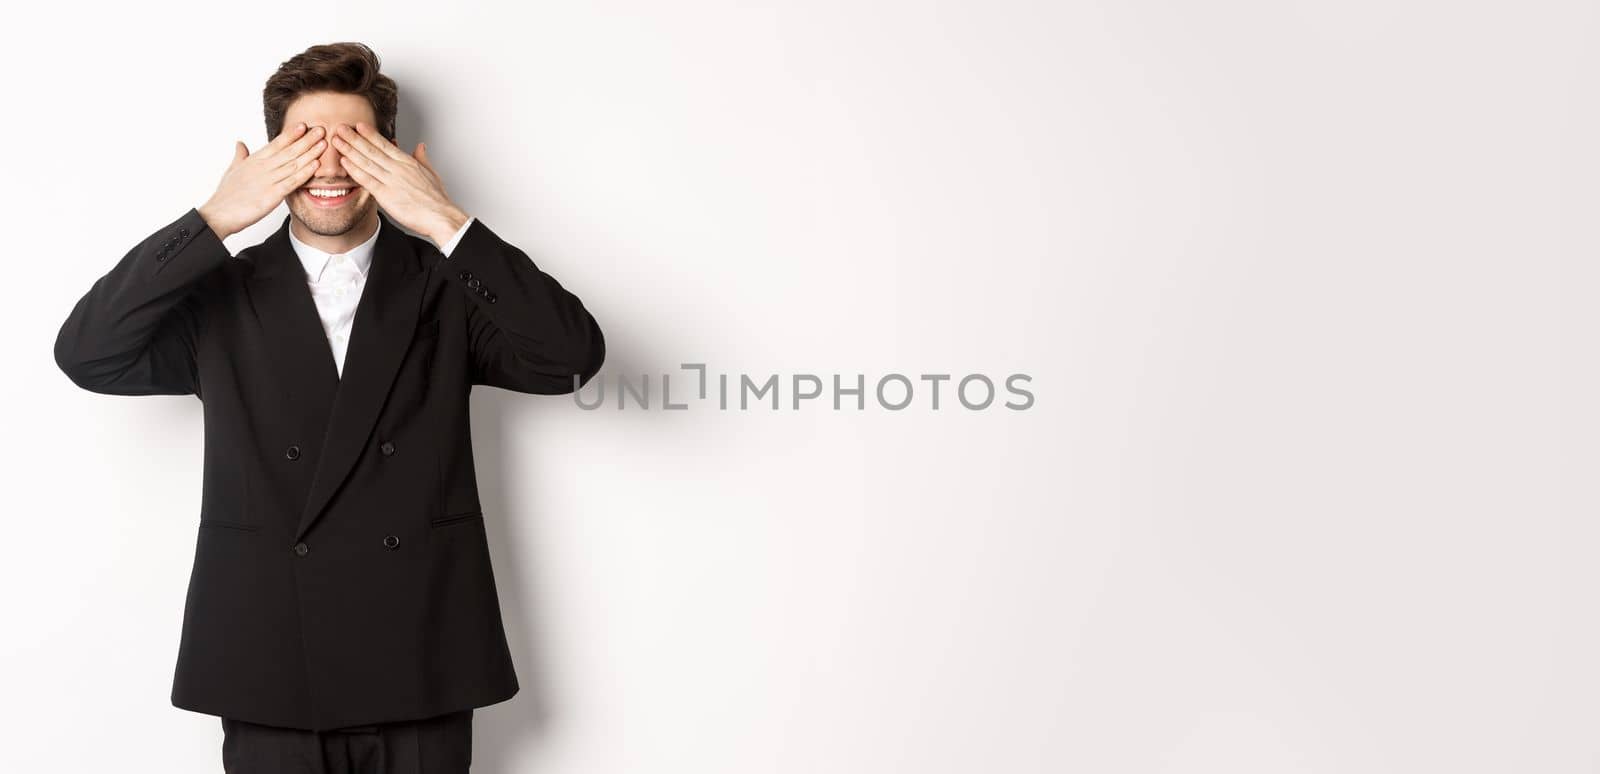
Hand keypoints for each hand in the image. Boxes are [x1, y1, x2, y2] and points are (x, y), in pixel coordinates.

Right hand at [198, 122, 326, 239]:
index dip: (291, 134)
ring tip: (324, 144)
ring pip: (293, 164)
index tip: (304, 125)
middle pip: (289, 150)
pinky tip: (316, 166)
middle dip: (306, 140)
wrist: (219, 214)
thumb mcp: (232, 170)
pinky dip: (304, 173)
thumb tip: (240, 143)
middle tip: (321, 129)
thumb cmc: (226, 194)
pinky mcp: (272, 195)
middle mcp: (263, 167)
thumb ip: (240, 155)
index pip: (276, 144)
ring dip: (310, 153)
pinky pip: (292, 182)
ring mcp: (268, 180)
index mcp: (254, 160)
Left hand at [331, 122, 469, 245]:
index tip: (359, 125)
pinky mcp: (386, 195)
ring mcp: (391, 181)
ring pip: (366, 162)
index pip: (385, 144)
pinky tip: (345, 162)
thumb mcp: (432, 173)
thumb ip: (423, 158)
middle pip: (372, 150)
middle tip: (340, 127)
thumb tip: (420, 146)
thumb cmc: (437, 199)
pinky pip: (367, 180)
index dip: (370, 134)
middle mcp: (398, 169)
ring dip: (350, 150)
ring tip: (337, 141)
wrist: (440, 216)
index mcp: (408, 162)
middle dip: (354, 138)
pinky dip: (355, 170)